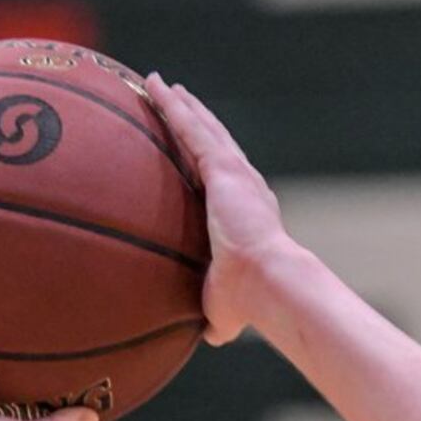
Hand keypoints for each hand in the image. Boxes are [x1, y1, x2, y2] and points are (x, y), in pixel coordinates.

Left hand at [145, 75, 290, 344]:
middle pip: (213, 141)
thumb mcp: (224, 308)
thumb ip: (217, 313)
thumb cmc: (249, 301)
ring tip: (158, 84)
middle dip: (194, 119)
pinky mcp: (224, 167)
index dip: (206, 158)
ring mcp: (234, 172)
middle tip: (175, 99)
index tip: (191, 145)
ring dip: (180, 104)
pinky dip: (172, 106)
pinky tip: (154, 87)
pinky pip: (190, 128)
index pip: (219, 177)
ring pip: (201, 127)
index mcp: (244, 211)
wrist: (267, 282)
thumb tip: (208, 336)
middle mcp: (243, 184)